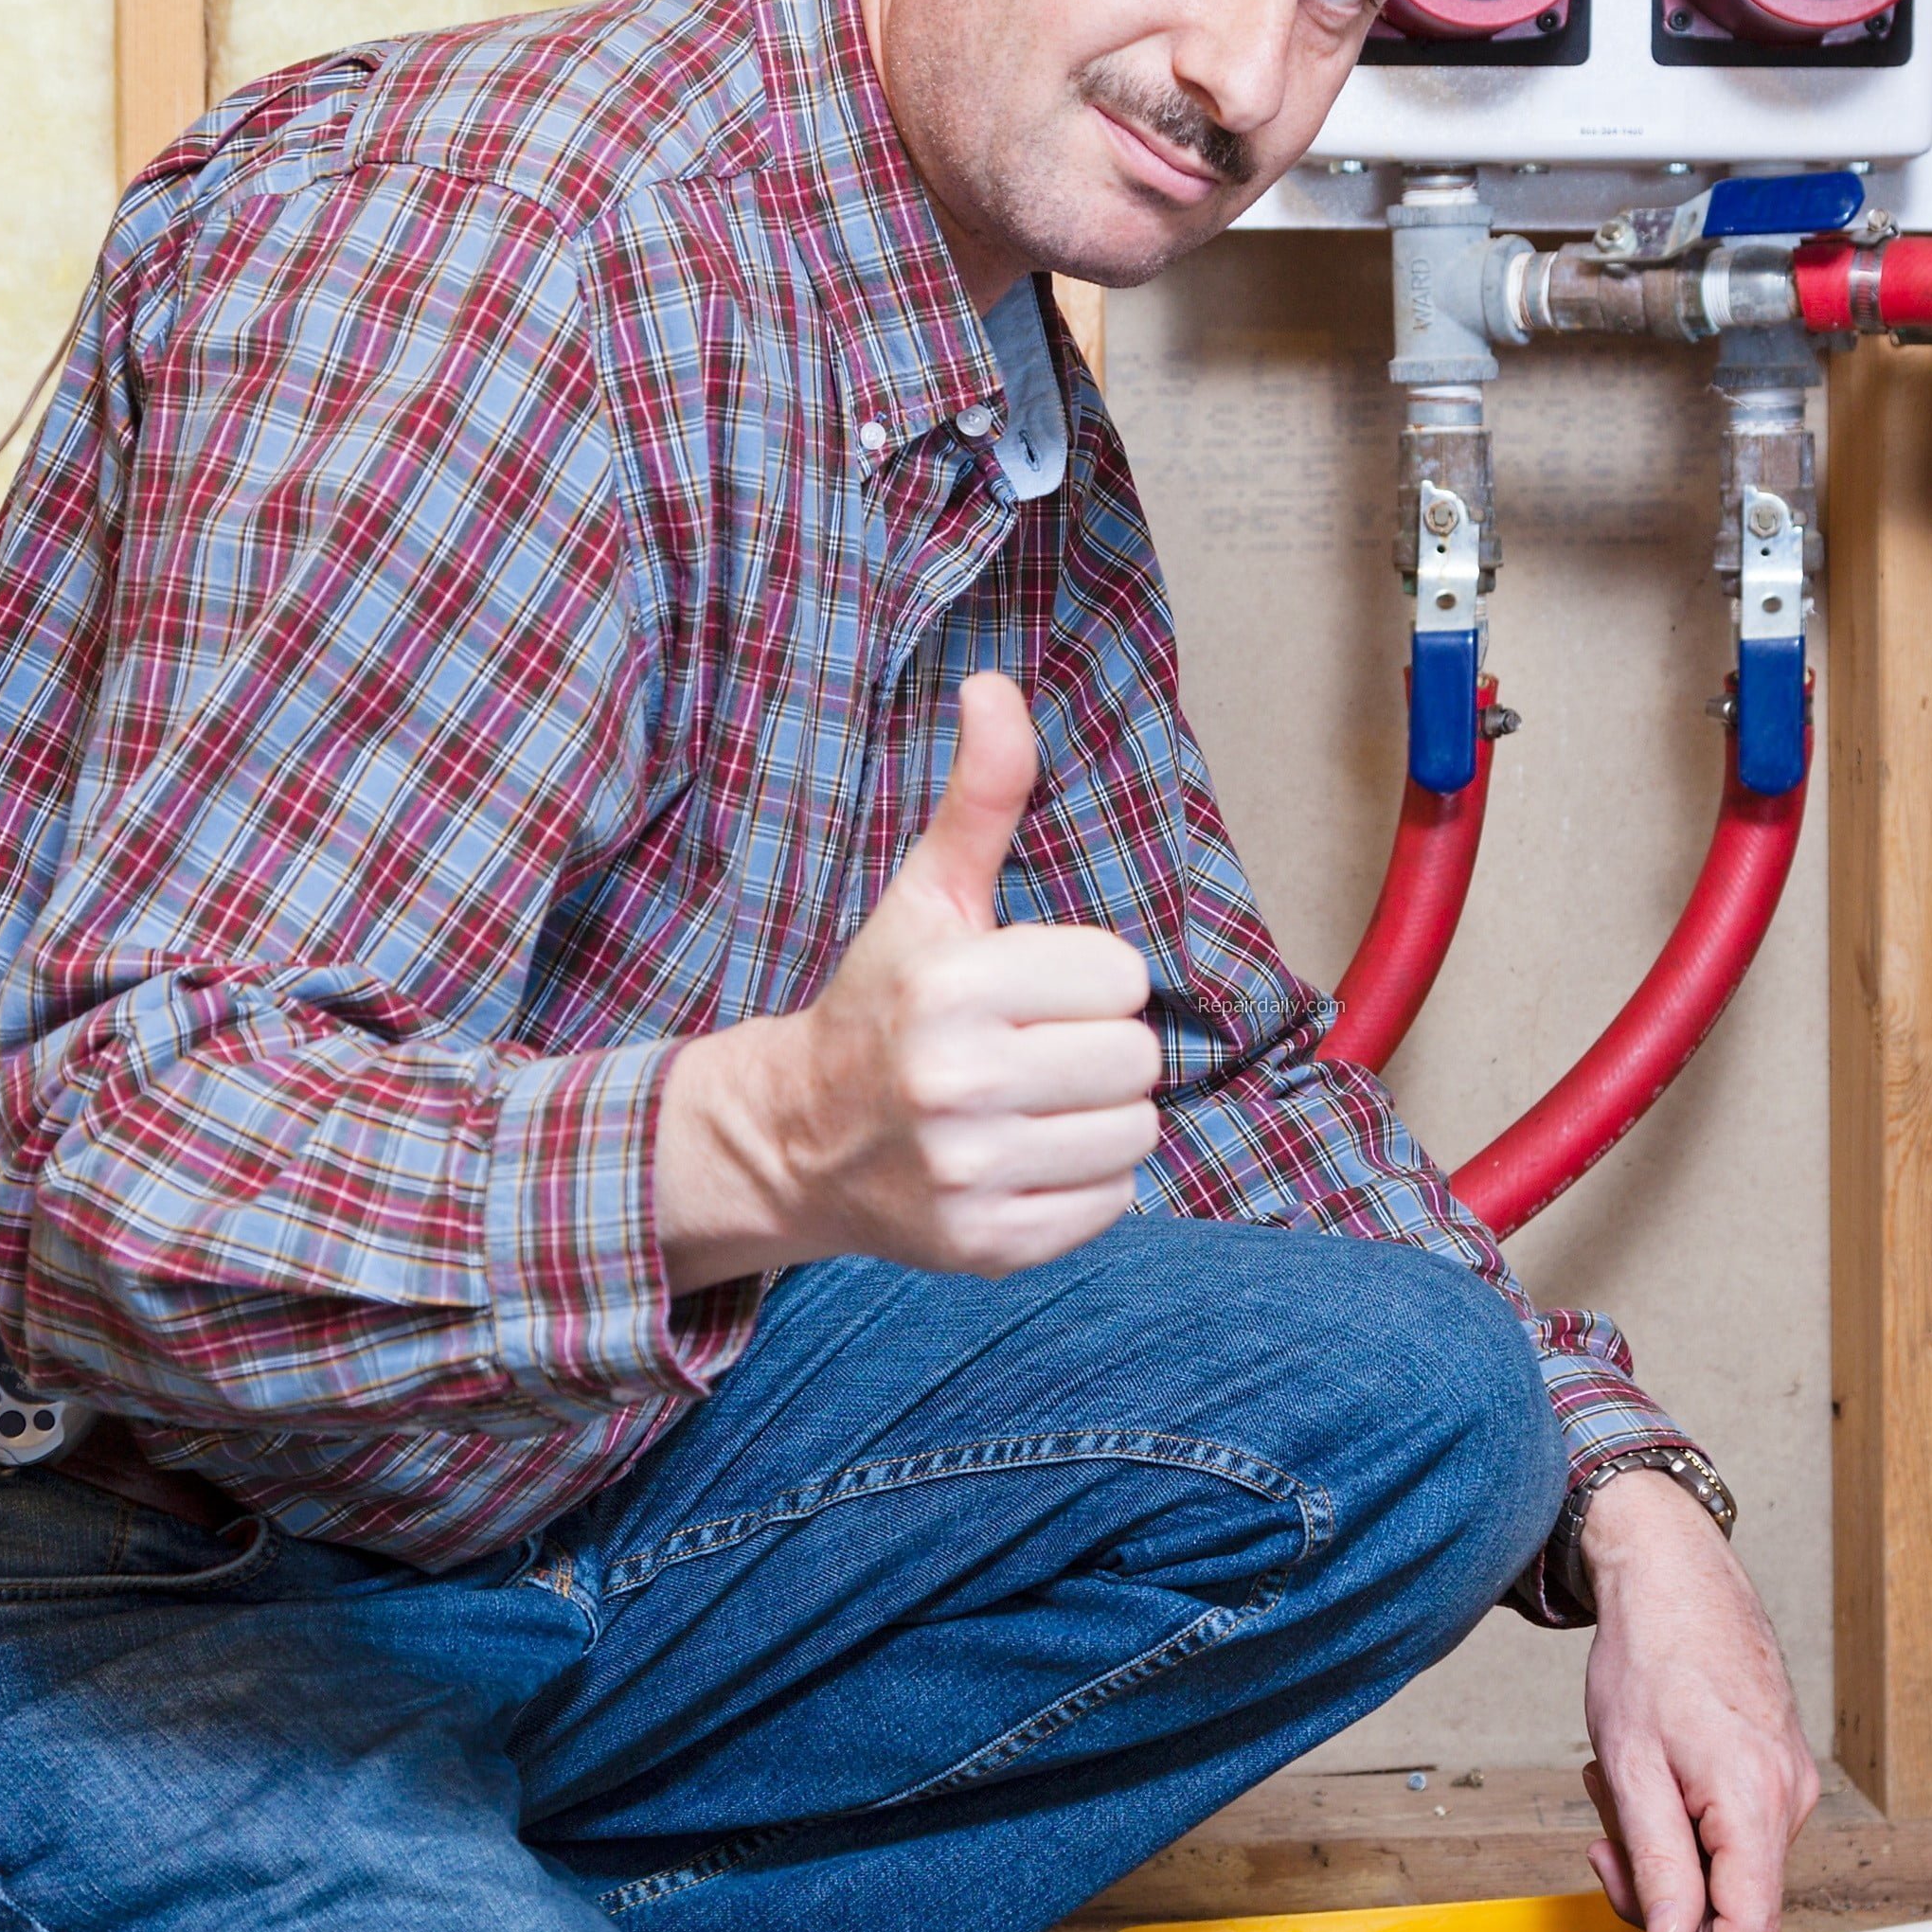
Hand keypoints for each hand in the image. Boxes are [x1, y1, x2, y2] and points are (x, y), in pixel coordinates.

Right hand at [657, 672, 1161, 1288]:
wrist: (795, 1141)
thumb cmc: (882, 1006)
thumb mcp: (927, 897)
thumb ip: (981, 798)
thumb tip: (995, 685)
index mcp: (950, 989)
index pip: (1121, 976)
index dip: (1084, 980)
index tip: (1027, 993)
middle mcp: (955, 1085)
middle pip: (1136, 1057)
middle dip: (1095, 1048)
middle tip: (1031, 1053)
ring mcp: (970, 1174)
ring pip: (1135, 1131)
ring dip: (1097, 1117)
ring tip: (1031, 1106)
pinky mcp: (987, 1246)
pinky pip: (1111, 1202)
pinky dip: (1083, 1184)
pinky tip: (1023, 1158)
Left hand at [1571, 1470, 1821, 1931]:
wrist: (1675, 1576)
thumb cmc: (1651, 1655)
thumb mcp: (1630, 1769)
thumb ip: (1657, 1866)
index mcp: (1756, 1800)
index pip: (1749, 1928)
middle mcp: (1789, 1796)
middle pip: (1734, 1901)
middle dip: (1661, 1889)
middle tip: (1608, 1843)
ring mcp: (1791, 1782)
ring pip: (1729, 1863)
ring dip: (1668, 1846)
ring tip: (1626, 1785)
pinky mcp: (1780, 1769)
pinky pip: (1734, 1827)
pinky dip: (1686, 1816)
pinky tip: (1657, 1772)